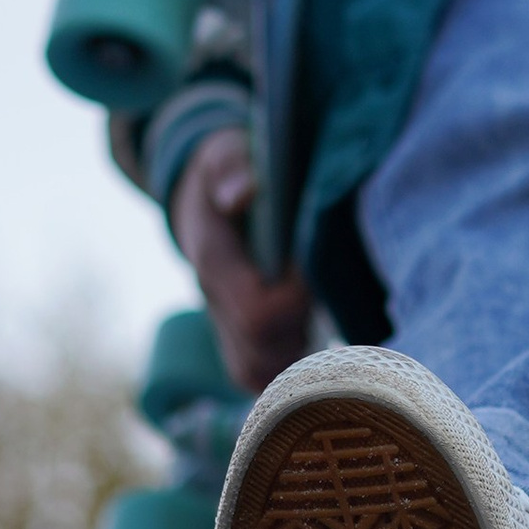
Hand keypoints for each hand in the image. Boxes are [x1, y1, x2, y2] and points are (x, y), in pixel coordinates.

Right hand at [171, 127, 312, 392]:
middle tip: (324, 300)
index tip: (313, 272)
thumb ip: (232, 167)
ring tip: (321, 322)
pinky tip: (315, 345)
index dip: (294, 301)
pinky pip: (256, 376)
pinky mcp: (236, 338)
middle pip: (260, 351)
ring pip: (256, 373)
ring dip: (297, 358)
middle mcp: (213, 300)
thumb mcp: (226, 152)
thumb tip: (244, 193)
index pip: (256, 310)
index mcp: (213, 259)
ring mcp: (222, 324)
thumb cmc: (227, 167)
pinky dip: (289, 372)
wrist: (204, 193)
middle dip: (300, 330)